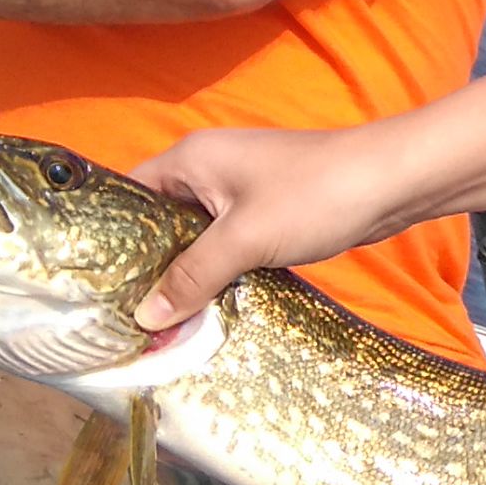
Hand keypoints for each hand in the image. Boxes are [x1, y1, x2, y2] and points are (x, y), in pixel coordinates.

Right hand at [128, 123, 414, 330]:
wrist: (391, 181)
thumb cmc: (314, 196)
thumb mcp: (245, 239)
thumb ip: (193, 276)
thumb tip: (144, 316)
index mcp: (191, 159)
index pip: (129, 196)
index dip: (110, 240)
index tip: (94, 290)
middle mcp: (208, 170)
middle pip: (159, 222)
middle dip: (148, 267)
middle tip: (124, 319)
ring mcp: (238, 191)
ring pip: (194, 238)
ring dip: (185, 275)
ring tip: (160, 324)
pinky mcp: (265, 212)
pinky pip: (225, 245)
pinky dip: (216, 273)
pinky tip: (207, 309)